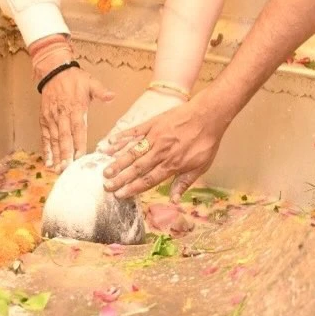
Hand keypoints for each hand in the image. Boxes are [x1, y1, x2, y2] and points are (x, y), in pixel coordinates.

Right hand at [39, 66, 114, 171]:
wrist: (54, 72)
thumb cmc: (75, 79)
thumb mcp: (91, 82)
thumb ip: (101, 91)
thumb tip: (112, 96)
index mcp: (76, 108)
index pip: (78, 128)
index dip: (79, 143)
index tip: (80, 157)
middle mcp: (62, 115)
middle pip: (64, 137)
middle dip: (65, 154)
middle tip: (67, 169)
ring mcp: (52, 118)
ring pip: (54, 139)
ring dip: (56, 155)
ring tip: (58, 169)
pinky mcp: (44, 119)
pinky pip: (45, 136)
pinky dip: (46, 149)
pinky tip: (48, 161)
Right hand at [99, 94, 226, 199]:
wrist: (209, 114)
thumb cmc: (206, 142)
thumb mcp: (201, 166)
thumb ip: (184, 182)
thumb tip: (174, 201)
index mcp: (172, 164)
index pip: (148, 180)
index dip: (133, 188)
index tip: (119, 195)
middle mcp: (161, 152)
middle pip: (137, 168)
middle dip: (121, 178)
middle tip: (106, 185)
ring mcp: (156, 136)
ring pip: (133, 151)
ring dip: (118, 161)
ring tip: (105, 170)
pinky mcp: (154, 123)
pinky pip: (135, 131)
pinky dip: (122, 137)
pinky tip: (111, 143)